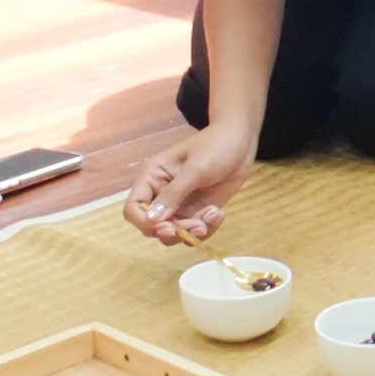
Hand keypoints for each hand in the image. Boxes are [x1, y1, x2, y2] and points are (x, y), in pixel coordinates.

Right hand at [125, 126, 257, 243]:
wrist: (241, 142)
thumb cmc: (215, 146)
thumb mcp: (195, 169)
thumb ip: (173, 194)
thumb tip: (152, 219)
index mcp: (152, 177)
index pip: (133, 208)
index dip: (145, 223)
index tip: (168, 228)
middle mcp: (160, 194)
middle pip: (153, 226)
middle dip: (176, 231)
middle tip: (199, 225)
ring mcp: (179, 205)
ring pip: (175, 233)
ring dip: (193, 231)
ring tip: (214, 214)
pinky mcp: (196, 211)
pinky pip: (193, 231)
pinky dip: (206, 228)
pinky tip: (218, 213)